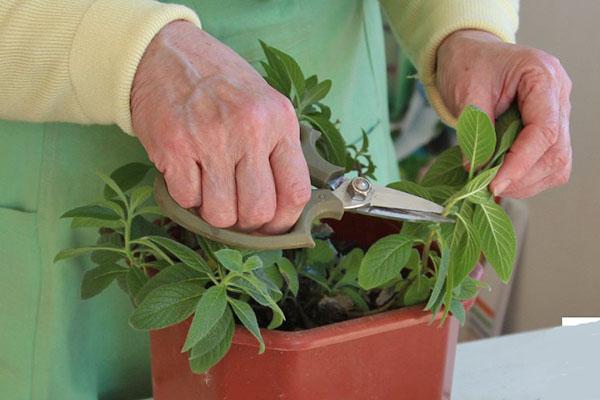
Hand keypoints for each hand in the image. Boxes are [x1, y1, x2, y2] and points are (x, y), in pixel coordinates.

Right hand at [131, 21, 310, 232]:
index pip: (295, 192)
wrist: (166, 53)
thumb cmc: (220, 83)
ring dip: (215, 211)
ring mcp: (210, 139)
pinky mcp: (174, 148)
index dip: (284, 220)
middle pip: (257, 212)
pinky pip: (187, 201)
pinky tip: (188, 172)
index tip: (272, 224)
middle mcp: (248, 130)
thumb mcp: (264, 104)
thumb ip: (277, 149)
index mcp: (278, 120)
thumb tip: (283, 206)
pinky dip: (187, 196)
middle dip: (247, 222)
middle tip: (237, 208)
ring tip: (211, 187)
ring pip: (221, 215)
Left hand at [436, 30, 571, 197]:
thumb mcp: (465, 92)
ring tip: (493, 183)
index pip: (544, 130)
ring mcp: (558, 111)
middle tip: (489, 186)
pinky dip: (527, 177)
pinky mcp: (551, 127)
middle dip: (523, 176)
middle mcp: (558, 94)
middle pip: (556, 151)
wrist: (470, 53)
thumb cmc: (467, 65)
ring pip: (558, 162)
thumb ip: (474, 131)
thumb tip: (477, 170)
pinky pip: (549, 162)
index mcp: (541, 75)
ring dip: (526, 181)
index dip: (520, 162)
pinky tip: (503, 178)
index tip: (494, 183)